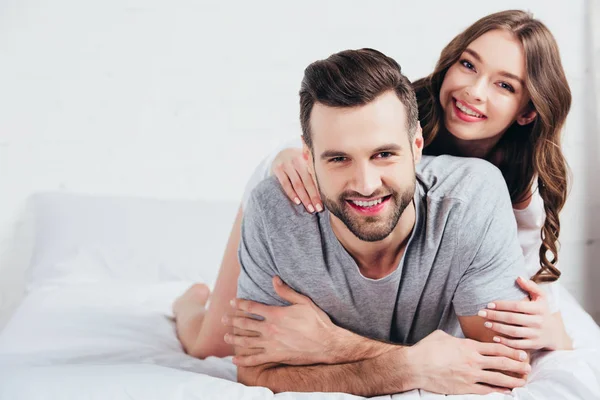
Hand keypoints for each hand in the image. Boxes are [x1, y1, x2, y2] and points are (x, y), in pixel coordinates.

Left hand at [223, 276, 337, 366]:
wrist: (327, 343)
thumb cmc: (317, 321)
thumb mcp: (303, 302)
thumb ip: (286, 291)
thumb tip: (274, 279)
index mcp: (275, 314)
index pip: (252, 307)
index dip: (240, 304)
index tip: (232, 302)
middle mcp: (270, 329)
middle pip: (245, 324)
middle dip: (232, 320)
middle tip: (223, 319)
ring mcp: (271, 344)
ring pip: (247, 341)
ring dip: (235, 338)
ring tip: (226, 336)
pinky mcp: (275, 356)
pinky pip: (255, 359)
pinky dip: (243, 360)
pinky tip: (235, 359)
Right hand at [271, 147, 321, 212]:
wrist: (281, 153)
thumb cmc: (299, 162)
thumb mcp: (308, 161)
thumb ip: (316, 170)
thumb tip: (330, 188)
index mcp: (308, 158)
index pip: (316, 176)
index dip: (320, 190)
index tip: (325, 203)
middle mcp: (297, 160)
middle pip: (308, 181)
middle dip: (314, 197)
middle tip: (319, 209)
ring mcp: (286, 164)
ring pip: (297, 184)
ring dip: (304, 198)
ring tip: (310, 209)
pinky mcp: (277, 168)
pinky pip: (285, 184)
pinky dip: (292, 194)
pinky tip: (298, 202)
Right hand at [408, 330, 529, 394]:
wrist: (415, 366)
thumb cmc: (426, 349)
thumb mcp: (442, 336)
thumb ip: (457, 339)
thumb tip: (461, 340)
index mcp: (469, 346)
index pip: (497, 347)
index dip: (512, 349)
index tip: (522, 352)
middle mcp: (473, 361)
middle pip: (502, 362)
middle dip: (517, 364)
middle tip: (528, 366)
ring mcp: (470, 376)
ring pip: (498, 378)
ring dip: (512, 379)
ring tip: (523, 381)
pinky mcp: (465, 388)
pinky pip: (487, 390)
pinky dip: (499, 391)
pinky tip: (507, 392)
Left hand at [480, 276, 565, 349]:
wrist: (554, 333)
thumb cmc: (543, 311)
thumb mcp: (541, 297)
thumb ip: (531, 286)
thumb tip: (518, 277)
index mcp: (539, 309)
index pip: (517, 306)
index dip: (502, 305)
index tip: (489, 304)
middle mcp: (538, 322)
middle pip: (513, 319)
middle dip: (495, 316)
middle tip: (481, 313)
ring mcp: (536, 335)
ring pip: (513, 332)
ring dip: (497, 328)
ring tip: (485, 323)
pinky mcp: (534, 345)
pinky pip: (518, 345)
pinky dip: (505, 342)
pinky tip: (494, 337)